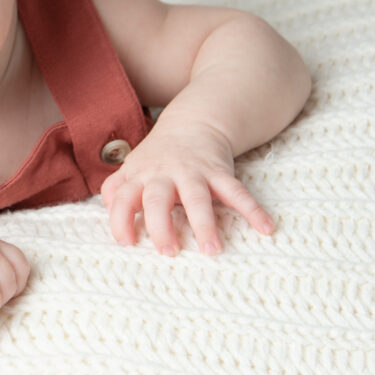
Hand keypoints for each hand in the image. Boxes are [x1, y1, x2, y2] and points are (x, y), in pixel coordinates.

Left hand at [100, 120, 273, 255]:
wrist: (193, 122)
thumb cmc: (158, 155)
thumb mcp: (133, 167)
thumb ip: (117, 189)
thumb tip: (107, 211)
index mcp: (140, 175)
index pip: (123, 198)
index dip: (121, 219)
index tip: (126, 243)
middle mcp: (164, 174)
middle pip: (157, 199)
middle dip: (161, 225)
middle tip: (169, 253)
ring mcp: (193, 172)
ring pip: (197, 198)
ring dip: (204, 223)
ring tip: (212, 250)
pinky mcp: (219, 172)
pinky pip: (237, 192)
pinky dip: (253, 210)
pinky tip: (266, 228)